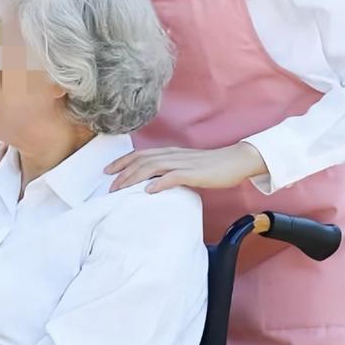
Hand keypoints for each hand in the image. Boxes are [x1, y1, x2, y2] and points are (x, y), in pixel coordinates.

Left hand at [104, 142, 268, 192]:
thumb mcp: (187, 166)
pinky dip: (160, 183)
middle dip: (122, 173)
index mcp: (170, 153)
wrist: (236, 160)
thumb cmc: (213, 166)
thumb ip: (171, 171)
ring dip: (134, 178)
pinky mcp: (195, 173)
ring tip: (121, 189)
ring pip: (152, 167)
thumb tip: (154, 183)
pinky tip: (149, 191)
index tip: (107, 171)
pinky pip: (174, 176)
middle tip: (109, 187)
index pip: (140, 154)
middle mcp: (173, 155)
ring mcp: (183, 163)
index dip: (122, 161)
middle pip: (141, 160)